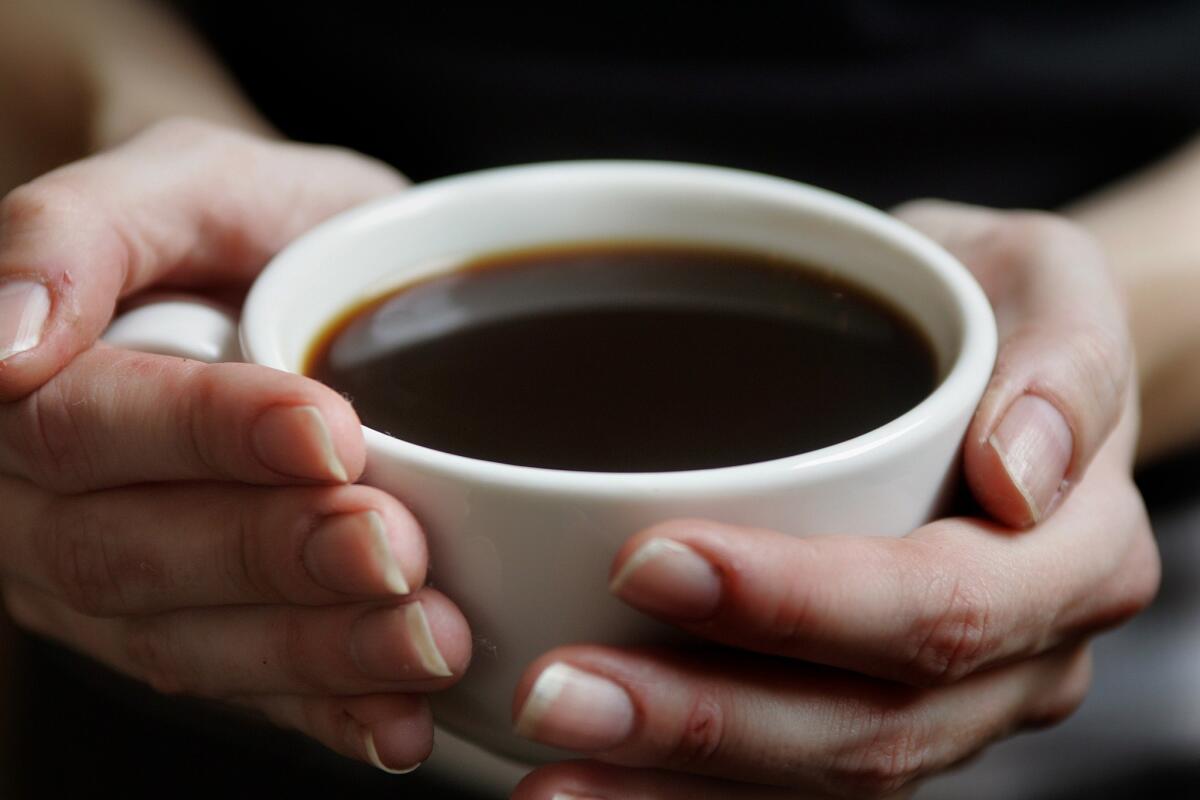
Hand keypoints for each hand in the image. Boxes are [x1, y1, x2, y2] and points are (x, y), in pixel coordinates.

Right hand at [0, 119, 471, 772]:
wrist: (286, 266)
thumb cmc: (235, 218)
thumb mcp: (179, 179)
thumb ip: (79, 231)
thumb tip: (4, 344)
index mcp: (32, 388)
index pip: (89, 423)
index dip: (206, 435)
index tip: (330, 430)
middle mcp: (50, 504)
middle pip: (132, 552)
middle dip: (271, 557)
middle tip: (394, 548)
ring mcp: (118, 583)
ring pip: (186, 642)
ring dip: (311, 653)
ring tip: (428, 641)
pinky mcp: (198, 632)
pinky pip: (245, 693)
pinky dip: (327, 716)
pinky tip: (400, 724)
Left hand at [510, 203, 1159, 798]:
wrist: (1002, 369)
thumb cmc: (998, 309)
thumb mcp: (1044, 280)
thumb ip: (1059, 362)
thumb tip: (1019, 471)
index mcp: (1076, 556)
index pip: (939, 606)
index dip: (794, 605)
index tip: (647, 561)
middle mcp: (1025, 659)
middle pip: (871, 729)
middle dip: (703, 720)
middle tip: (557, 692)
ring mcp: (957, 708)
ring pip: (823, 784)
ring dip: (675, 785)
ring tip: (548, 772)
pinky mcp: (887, 721)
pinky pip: (794, 790)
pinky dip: (687, 798)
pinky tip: (591, 783)